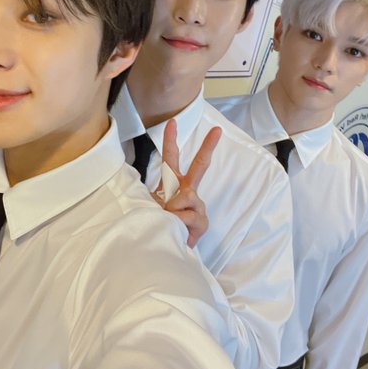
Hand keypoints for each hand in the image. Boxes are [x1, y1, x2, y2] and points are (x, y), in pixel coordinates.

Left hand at [153, 119, 220, 247]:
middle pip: (200, 165)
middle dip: (208, 147)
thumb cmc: (156, 221)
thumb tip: (175, 203)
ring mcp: (197, 205)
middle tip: (217, 130)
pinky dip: (179, 222)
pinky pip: (189, 216)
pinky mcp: (202, 221)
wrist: (163, 246)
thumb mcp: (150, 205)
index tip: (173, 122)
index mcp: (172, 182)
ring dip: (172, 209)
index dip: (170, 139)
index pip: (170, 157)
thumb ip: (159, 198)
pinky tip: (178, 229)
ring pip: (187, 196)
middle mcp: (187, 190)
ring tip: (168, 219)